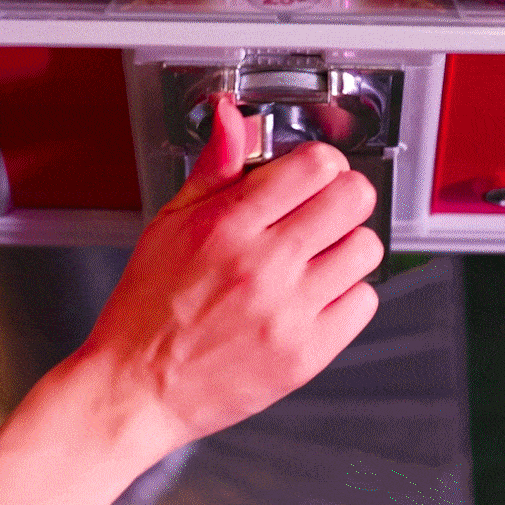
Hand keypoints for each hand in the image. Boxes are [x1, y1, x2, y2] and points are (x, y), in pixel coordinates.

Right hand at [85, 96, 383, 451]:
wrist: (137, 388)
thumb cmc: (148, 306)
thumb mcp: (169, 223)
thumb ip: (213, 167)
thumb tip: (232, 117)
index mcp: (228, 225)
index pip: (315, 164)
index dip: (321, 162)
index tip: (312, 174)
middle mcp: (263, 265)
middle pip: (355, 198)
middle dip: (344, 194)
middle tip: (325, 208)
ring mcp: (288, 312)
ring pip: (367, 248)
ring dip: (347, 244)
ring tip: (318, 256)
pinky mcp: (306, 355)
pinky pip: (364, 303)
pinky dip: (347, 295)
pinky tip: (316, 295)